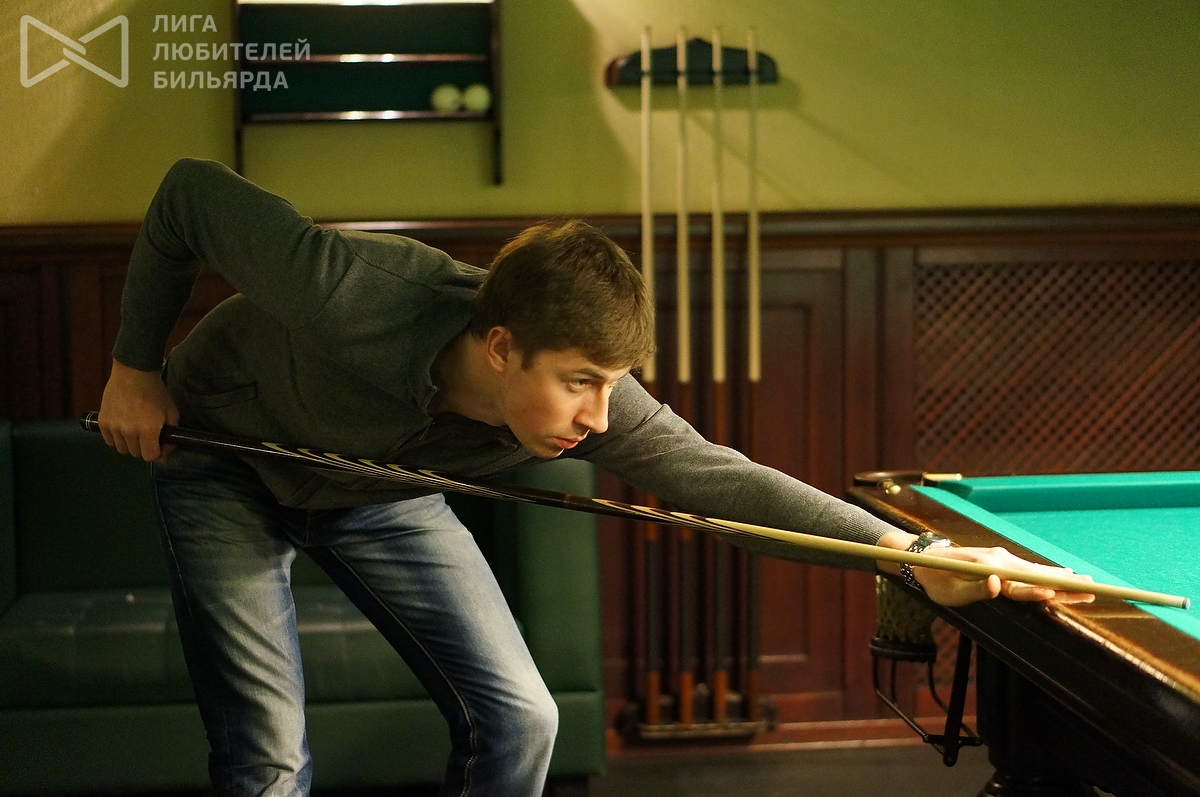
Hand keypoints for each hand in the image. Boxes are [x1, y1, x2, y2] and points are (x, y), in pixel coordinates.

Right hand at [98, 359, 178, 461]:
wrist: (133, 373)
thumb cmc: (156, 393)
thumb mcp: (171, 413)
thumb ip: (170, 437)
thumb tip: (164, 459)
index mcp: (147, 430)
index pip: (150, 456)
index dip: (156, 452)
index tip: (158, 443)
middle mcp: (128, 432)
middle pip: (135, 453)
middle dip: (143, 447)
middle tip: (146, 434)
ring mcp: (113, 427)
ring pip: (121, 449)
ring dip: (129, 443)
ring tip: (134, 430)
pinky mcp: (102, 422)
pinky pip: (109, 441)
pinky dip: (116, 438)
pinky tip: (122, 427)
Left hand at [913, 544, 1095, 606]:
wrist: (922, 557)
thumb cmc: (936, 578)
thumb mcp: (952, 590)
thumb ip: (977, 589)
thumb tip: (998, 585)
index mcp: (991, 569)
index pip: (1024, 583)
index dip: (1044, 590)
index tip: (1064, 593)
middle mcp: (1000, 560)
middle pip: (1038, 574)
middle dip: (1065, 584)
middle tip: (1093, 589)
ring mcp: (1000, 558)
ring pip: (1035, 570)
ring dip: (1060, 578)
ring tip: (1085, 583)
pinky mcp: (998, 559)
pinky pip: (1027, 568)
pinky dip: (1046, 573)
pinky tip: (1059, 575)